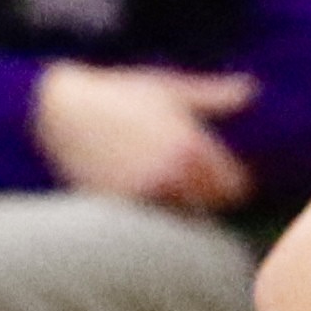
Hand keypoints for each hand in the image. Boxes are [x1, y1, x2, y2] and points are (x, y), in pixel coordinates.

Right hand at [34, 64, 256, 215]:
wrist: (59, 108)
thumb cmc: (117, 93)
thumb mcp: (168, 89)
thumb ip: (213, 96)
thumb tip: (251, 91)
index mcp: (190, 147)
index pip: (234, 189)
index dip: (230, 183)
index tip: (218, 177)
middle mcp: (168, 174)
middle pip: (206, 208)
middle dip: (201, 198)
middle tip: (188, 183)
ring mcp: (138, 193)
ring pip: (174, 219)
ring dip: (173, 209)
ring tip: (160, 188)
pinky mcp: (112, 206)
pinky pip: (143, 222)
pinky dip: (144, 215)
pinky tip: (133, 192)